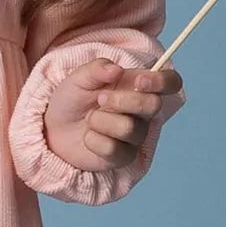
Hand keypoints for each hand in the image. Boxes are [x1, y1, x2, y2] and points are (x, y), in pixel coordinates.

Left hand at [44, 56, 185, 175]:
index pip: (170, 83)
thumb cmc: (73, 99)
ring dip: (102, 121)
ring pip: (130, 128)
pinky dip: (94, 141)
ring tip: (90, 120)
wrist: (55, 128)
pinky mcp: (123, 157)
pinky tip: (88, 137)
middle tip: (100, 99)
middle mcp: (143, 112)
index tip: (139, 82)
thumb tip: (116, 70)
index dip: (163, 81)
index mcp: (139, 88)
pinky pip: (115, 149)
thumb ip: (97, 69)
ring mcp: (135, 136)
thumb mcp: (80, 77)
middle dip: (123, 101)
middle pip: (154, 106)